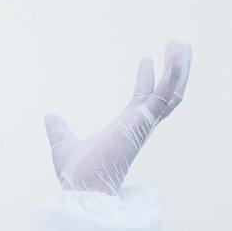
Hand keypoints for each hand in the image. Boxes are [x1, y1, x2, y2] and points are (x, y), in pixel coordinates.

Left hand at [43, 40, 191, 193]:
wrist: (82, 186)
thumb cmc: (77, 174)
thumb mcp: (64, 144)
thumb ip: (59, 130)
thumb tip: (49, 118)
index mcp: (126, 129)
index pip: (142, 100)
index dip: (146, 80)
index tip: (147, 59)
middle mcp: (140, 126)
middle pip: (167, 95)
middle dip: (175, 72)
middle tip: (179, 47)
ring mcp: (144, 123)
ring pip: (172, 93)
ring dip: (180, 69)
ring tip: (182, 44)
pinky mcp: (144, 121)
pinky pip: (166, 94)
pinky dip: (174, 74)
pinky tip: (177, 55)